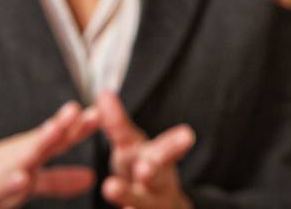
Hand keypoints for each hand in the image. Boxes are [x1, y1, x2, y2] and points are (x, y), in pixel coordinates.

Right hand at [0, 101, 98, 208]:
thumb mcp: (21, 183)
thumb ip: (54, 180)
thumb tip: (90, 178)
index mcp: (21, 158)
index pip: (53, 140)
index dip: (76, 128)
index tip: (102, 113)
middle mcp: (4, 164)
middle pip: (35, 144)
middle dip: (57, 128)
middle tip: (79, 111)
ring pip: (13, 162)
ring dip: (35, 144)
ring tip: (58, 128)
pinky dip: (5, 185)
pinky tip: (23, 178)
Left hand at [96, 91, 194, 208]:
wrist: (163, 205)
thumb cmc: (144, 171)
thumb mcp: (132, 146)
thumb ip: (118, 124)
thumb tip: (103, 94)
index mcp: (154, 155)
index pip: (164, 145)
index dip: (175, 142)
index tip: (187, 136)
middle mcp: (158, 179)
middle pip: (161, 171)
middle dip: (155, 168)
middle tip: (145, 166)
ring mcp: (153, 202)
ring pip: (144, 200)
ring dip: (129, 193)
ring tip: (109, 187)